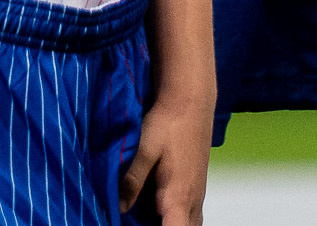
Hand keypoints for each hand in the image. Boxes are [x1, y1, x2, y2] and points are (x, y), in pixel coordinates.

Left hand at [119, 95, 208, 224]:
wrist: (190, 102)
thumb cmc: (170, 123)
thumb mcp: (145, 150)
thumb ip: (132, 180)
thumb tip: (119, 207)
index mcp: (178, 196)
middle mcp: (192, 200)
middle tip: (138, 220)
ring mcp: (197, 195)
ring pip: (189, 224)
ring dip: (171, 223)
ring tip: (146, 218)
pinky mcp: (196, 187)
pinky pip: (189, 214)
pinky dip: (176, 218)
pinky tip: (159, 212)